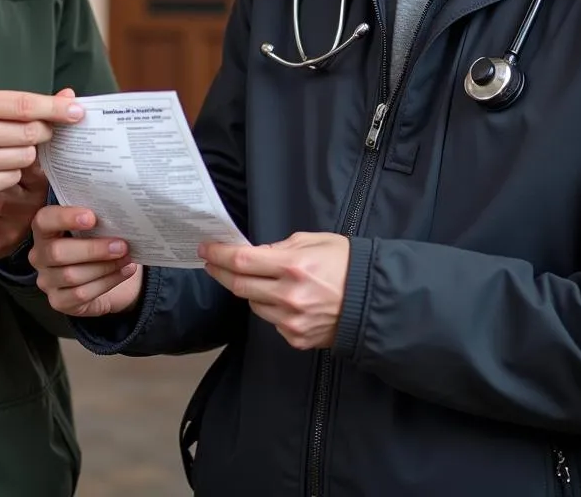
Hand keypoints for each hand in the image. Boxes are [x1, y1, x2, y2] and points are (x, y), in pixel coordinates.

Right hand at [0, 88, 82, 208]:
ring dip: (23, 152)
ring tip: (2, 148)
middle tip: (38, 131)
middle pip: (31, 132)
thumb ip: (8, 101)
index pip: (23, 105)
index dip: (55, 108)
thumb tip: (61, 98)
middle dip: (42, 132)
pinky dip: (9, 172)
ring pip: (24, 156)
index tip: (77, 111)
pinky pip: (12, 178)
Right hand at [29, 205, 142, 316]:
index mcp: (44, 230)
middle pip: (57, 252)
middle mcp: (39, 256)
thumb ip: (97, 220)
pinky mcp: (58, 301)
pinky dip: (107, 282)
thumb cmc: (96, 242)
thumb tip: (116, 215)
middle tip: (121, 245)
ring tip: (127, 258)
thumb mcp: (93, 227)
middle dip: (93, 249)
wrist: (103, 274)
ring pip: (71, 276)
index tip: (92, 217)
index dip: (65, 218)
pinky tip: (124, 271)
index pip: (44, 220)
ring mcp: (46, 281)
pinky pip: (81, 294)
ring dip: (105, 267)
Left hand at [200, 232, 349, 350]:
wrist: (374, 301)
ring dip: (248, 290)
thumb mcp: (314, 241)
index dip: (219, 255)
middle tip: (212, 262)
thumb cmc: (346, 264)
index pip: (242, 261)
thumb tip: (254, 254)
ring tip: (257, 279)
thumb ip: (280, 247)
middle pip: (239, 285)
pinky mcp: (296, 338)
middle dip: (220, 272)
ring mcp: (292, 321)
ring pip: (253, 304)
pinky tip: (283, 299)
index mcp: (293, 266)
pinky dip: (270, 307)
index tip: (206, 249)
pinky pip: (271, 320)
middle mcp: (289, 296)